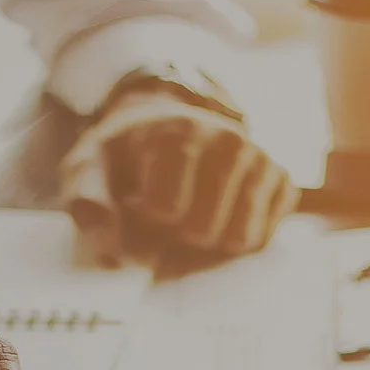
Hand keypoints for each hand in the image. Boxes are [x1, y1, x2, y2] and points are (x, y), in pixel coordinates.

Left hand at [62, 86, 295, 264]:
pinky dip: (237, 236)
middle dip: (178, 232)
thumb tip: (106, 246)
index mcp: (182, 135)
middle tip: (167, 208)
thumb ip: (87, 200)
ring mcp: (260, 160)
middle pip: (204, 231)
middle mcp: (230, 142)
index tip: (136, 198)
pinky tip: (219, 212)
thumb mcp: (89, 167)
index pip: (167, 212)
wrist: (165, 124)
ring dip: (209, 239)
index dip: (145, 217)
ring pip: (240, 239)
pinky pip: (264, 237)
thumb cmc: (125, 155)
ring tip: (192, 210)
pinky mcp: (281, 180)